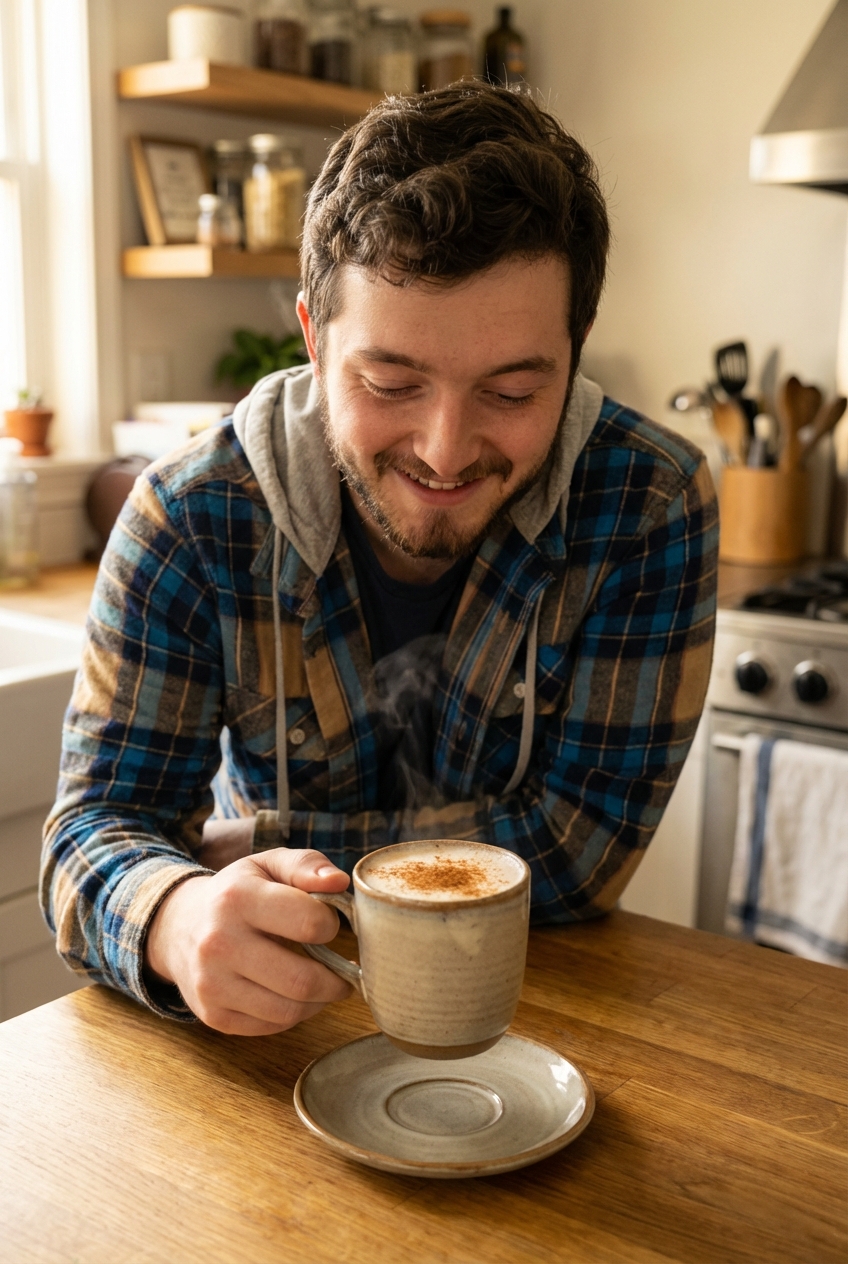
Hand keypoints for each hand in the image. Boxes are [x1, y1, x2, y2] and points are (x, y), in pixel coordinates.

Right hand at [144, 849, 352, 1035]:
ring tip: (324, 984)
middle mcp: (219, 943)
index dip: (331, 925)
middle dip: (336, 979)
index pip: (309, 922)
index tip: (329, 925)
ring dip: (319, 1001)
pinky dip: (294, 1015)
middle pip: (302, 980)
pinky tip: (295, 995)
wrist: (178, 926)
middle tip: (346, 971)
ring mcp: (212, 984)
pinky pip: (272, 1026)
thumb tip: (339, 882)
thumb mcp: (268, 865)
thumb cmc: (237, 892)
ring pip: (289, 1011)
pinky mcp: (213, 1015)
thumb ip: (307, 865)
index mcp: (237, 898)